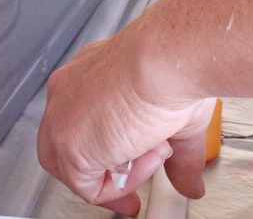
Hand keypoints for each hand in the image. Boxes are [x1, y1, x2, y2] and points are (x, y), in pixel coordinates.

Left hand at [36, 24, 215, 215]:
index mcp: (88, 76)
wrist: (164, 60)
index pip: (82, 121)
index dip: (107, 150)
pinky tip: (147, 159)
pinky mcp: (68, 146)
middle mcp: (68, 92)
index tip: (131, 165)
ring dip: (121, 174)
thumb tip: (190, 181)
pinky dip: (121, 184)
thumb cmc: (170, 68)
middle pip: (68, 147)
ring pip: (77, 169)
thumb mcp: (176, 117)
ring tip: (154, 155)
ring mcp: (62, 119)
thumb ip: (178, 155)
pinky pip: (88, 186)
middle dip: (103, 173)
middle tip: (131, 193)